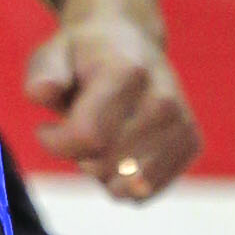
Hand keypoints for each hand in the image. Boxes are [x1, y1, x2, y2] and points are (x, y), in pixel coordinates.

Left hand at [25, 14, 202, 199]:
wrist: (130, 41)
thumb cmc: (83, 56)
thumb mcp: (52, 54)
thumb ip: (43, 74)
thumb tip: (43, 93)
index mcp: (128, 72)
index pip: (87, 136)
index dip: (56, 142)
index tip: (46, 127)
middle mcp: (164, 99)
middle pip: (105, 166)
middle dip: (79, 157)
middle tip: (79, 127)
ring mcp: (182, 123)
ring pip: (127, 186)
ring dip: (102, 172)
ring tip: (102, 137)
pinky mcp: (191, 144)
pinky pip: (144, 192)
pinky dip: (123, 181)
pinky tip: (120, 150)